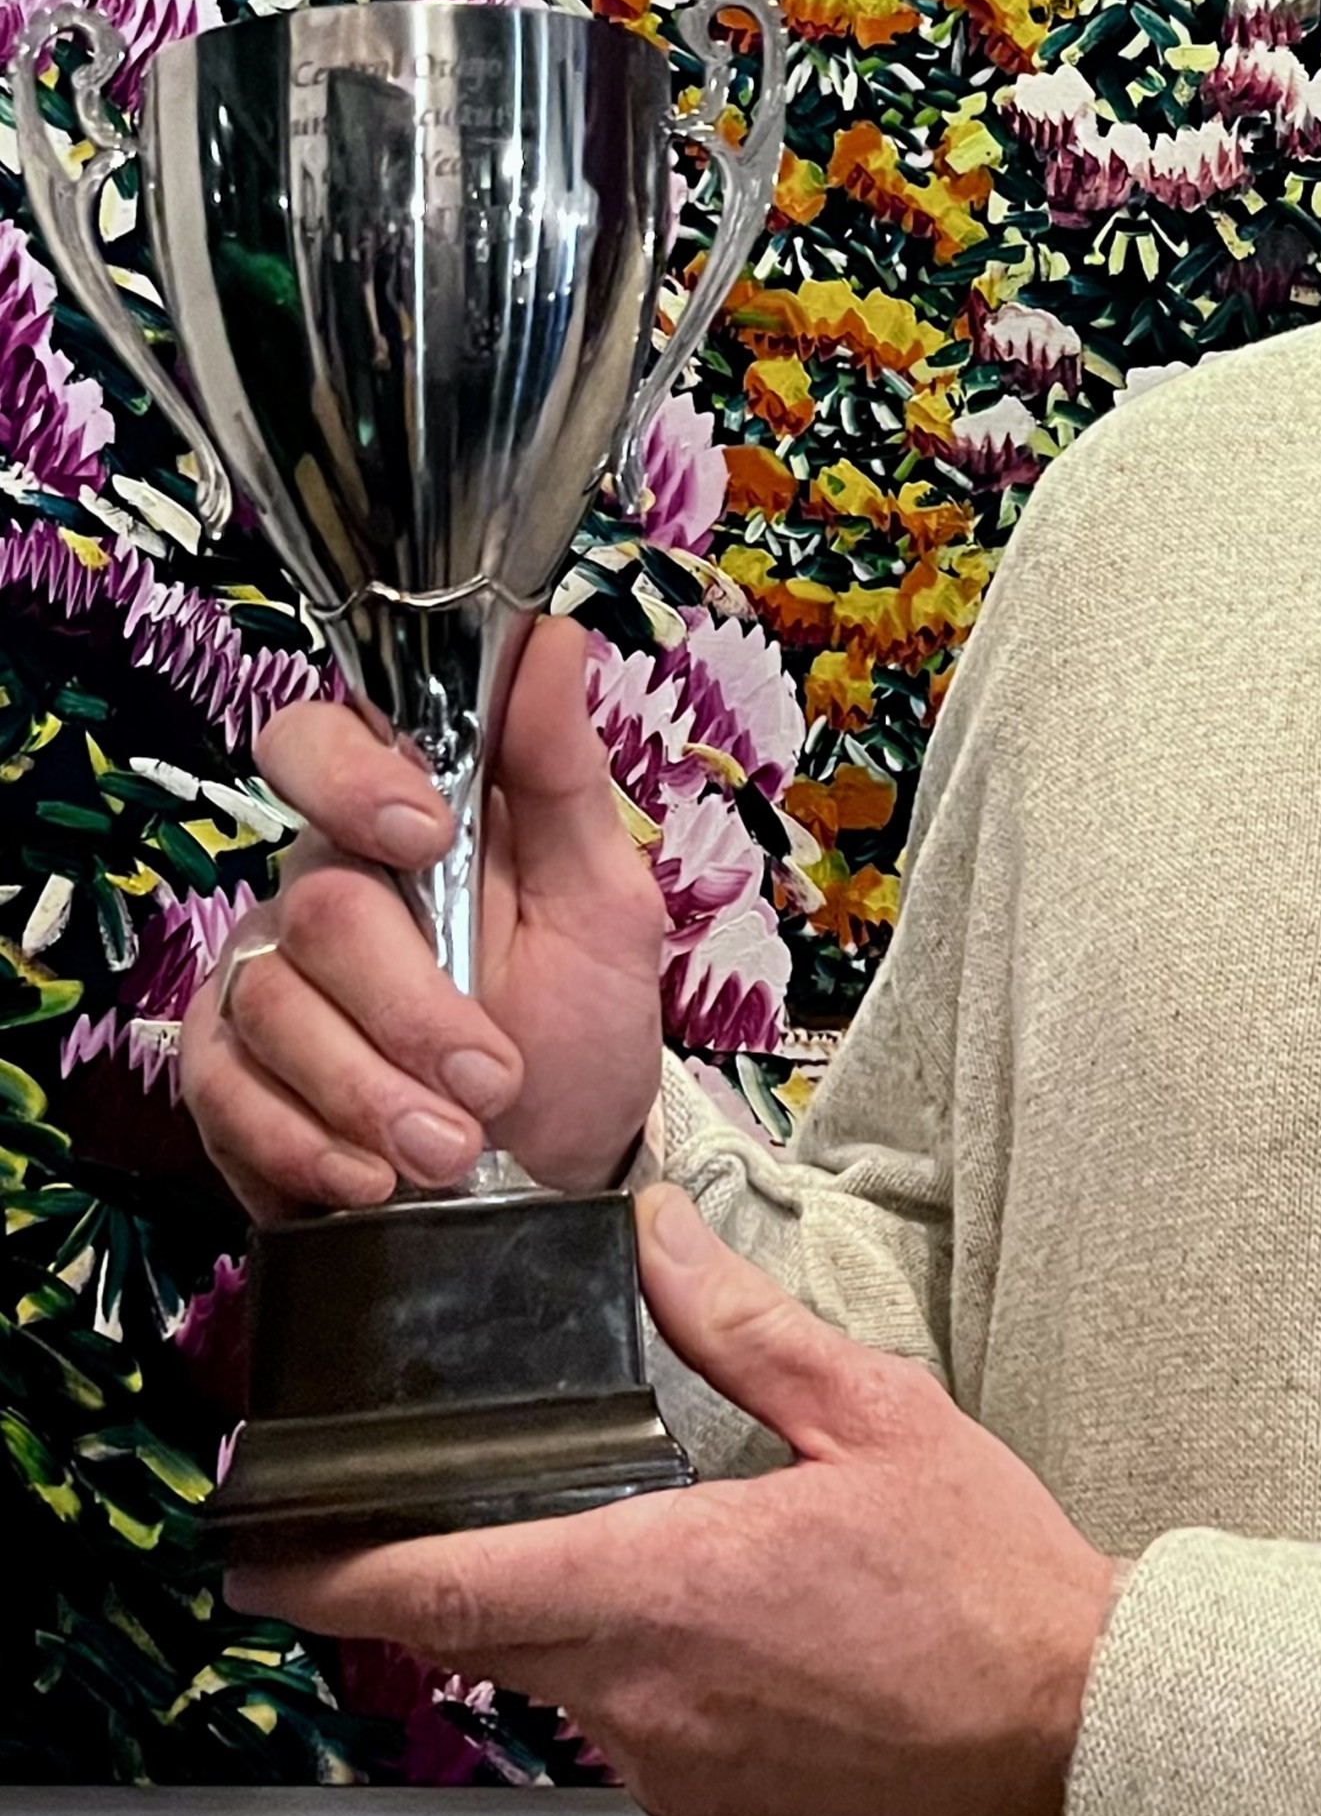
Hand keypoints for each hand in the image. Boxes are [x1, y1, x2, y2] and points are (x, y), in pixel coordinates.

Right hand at [181, 616, 666, 1215]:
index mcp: (402, 818)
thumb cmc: (578, 1023)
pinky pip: (223, 1090)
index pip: (314, 741)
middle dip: (412, 1008)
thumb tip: (549, 637)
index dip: (349, 775)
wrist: (557, 1169)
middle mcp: (320, 886)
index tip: (423, 831)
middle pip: (317, 904)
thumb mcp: (603, 900)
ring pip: (274, 1005)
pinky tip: (371, 1178)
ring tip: (451, 1148)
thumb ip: (563, 773)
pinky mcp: (224, 1074)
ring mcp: (263, 979)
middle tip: (489, 1080)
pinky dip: (304, 1142)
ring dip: (373, 1093)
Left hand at [230, 1190, 1127, 1815]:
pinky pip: (624, 1723)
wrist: (1073, 1737)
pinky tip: (709, 1610)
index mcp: (659, 1587)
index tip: (253, 1543)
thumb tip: (651, 1233)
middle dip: (434, 1570)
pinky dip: (627, 1659)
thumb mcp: (872, 1413)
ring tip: (604, 1533)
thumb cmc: (986, 1583)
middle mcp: (637, 1695)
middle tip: (406, 1509)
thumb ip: (740, 1327)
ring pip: (554, 1677)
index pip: (442, 1585)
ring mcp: (669, 1763)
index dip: (326, 1568)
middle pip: (479, 1631)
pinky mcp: (711, 1802)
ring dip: (551, 1608)